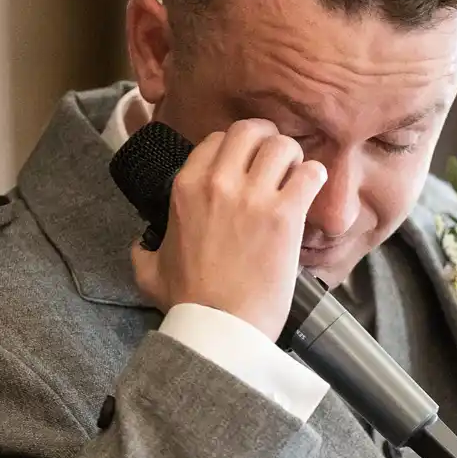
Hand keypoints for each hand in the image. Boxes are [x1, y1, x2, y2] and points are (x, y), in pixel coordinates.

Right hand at [129, 119, 326, 340]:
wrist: (220, 326)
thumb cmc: (187, 302)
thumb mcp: (149, 270)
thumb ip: (144, 251)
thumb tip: (140, 246)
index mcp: (185, 188)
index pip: (215, 141)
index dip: (235, 149)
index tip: (247, 164)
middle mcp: (217, 183)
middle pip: (249, 131)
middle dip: (266, 139)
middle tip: (277, 160)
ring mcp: (253, 196)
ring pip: (281, 145)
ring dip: (294, 156)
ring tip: (297, 176)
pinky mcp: (285, 215)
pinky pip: (310, 174)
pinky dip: (316, 177)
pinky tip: (312, 191)